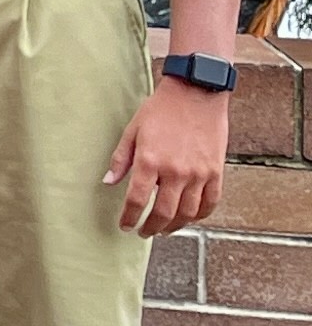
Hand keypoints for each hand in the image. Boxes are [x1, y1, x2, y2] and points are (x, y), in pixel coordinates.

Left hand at [108, 73, 229, 235]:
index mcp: (149, 161)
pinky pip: (210, 203)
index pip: (137, 200)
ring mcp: (198, 173)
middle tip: (144, 232)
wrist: (196, 93)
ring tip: (164, 229)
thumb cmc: (161, 109)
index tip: (125, 226)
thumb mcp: (132, 130)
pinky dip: (199, 215)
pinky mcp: (216, 172)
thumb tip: (109, 183)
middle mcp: (175, 171)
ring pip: (187, 213)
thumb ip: (121, 159)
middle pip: (164, 212)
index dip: (129, 218)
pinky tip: (189, 217)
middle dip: (151, 227)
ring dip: (175, 226)